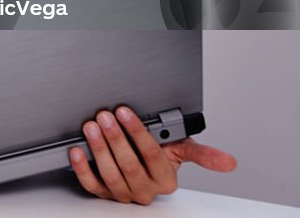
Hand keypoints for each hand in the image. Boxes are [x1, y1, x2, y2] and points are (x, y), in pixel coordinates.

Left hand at [69, 106, 236, 204]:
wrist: (142, 163)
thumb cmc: (161, 151)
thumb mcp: (181, 148)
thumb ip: (203, 154)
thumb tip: (229, 162)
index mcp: (165, 179)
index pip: (152, 155)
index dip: (137, 133)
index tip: (125, 112)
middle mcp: (145, 189)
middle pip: (129, 166)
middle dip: (115, 139)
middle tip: (104, 116)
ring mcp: (124, 193)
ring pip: (110, 175)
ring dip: (98, 150)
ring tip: (91, 127)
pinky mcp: (104, 193)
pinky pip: (92, 184)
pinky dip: (82, 168)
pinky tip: (76, 150)